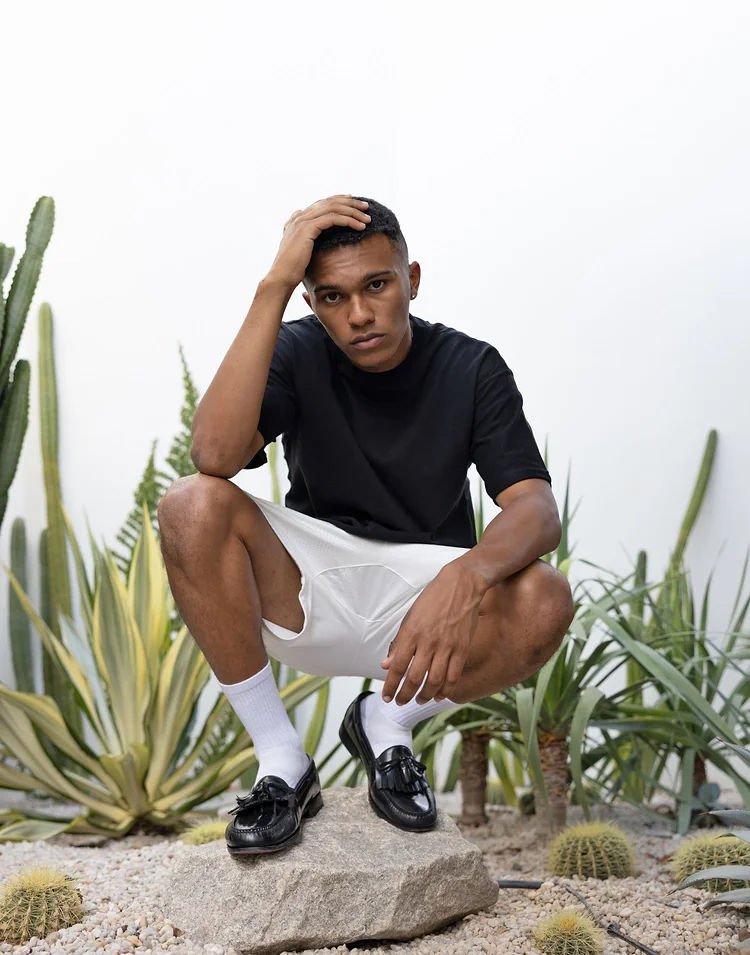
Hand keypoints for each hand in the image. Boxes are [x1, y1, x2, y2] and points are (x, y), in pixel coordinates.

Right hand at [265, 195, 370, 289]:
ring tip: (367, 218)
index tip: (354, 202)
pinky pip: (333, 219)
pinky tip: (359, 227)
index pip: (322, 203)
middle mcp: (300, 216)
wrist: (282, 277)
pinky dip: (348, 221)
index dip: (339, 200)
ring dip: (353, 211)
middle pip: (329, 202)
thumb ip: (307, 238)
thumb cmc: (292, 269)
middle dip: (350, 203)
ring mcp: (302, 221)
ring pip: (333, 208)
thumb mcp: (301, 250)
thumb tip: (313, 234)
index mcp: (298, 219)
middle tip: (365, 206)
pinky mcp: (307, 228)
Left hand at [380, 565, 482, 705]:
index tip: (386, 696)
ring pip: (434, 682)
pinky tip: (439, 695)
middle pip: (414, 679)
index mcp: (411, 633)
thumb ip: (399, 642)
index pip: (397, 667)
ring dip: (424, 696)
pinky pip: (453, 676)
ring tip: (418, 701)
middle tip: (400, 702)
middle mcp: (428, 642)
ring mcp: (447, 646)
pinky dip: (445, 690)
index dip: (390, 685)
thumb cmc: (433, 598)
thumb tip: (387, 664)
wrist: (461, 584)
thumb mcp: (410, 616)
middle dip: (405, 695)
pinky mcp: (462, 648)